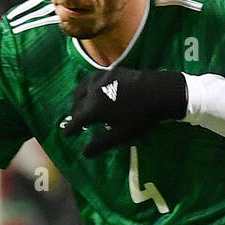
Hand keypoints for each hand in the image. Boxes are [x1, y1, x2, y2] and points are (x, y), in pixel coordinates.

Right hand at [62, 67, 188, 156]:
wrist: (158, 91)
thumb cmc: (140, 117)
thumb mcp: (120, 135)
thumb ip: (101, 144)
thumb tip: (84, 153)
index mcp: (94, 108)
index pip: (76, 120)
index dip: (70, 129)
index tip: (66, 135)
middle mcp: (92, 91)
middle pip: (77, 103)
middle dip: (75, 114)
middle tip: (75, 123)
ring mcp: (100, 78)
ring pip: (82, 88)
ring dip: (78, 99)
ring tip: (81, 106)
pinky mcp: (110, 70)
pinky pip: (92, 79)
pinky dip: (87, 87)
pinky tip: (93, 90)